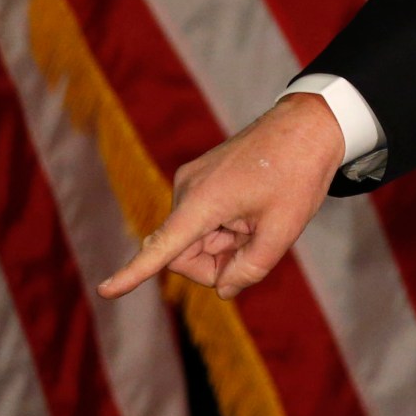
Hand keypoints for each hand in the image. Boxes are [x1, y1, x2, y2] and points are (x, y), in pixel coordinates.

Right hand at [96, 92, 347, 300]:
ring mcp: (192, 181)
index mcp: (203, 201)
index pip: (162, 248)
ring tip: (261, 220)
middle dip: (215, 263)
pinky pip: (203, 219)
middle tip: (256, 250)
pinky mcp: (200, 177)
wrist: (310, 124)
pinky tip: (253, 210)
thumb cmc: (299, 174)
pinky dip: (224, 227)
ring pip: (195, 238)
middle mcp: (187, 189)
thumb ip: (251, 268)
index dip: (134, 274)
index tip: (105, 291)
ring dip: (225, 244)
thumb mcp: (283, 230)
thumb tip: (223, 289)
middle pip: (183, 254)